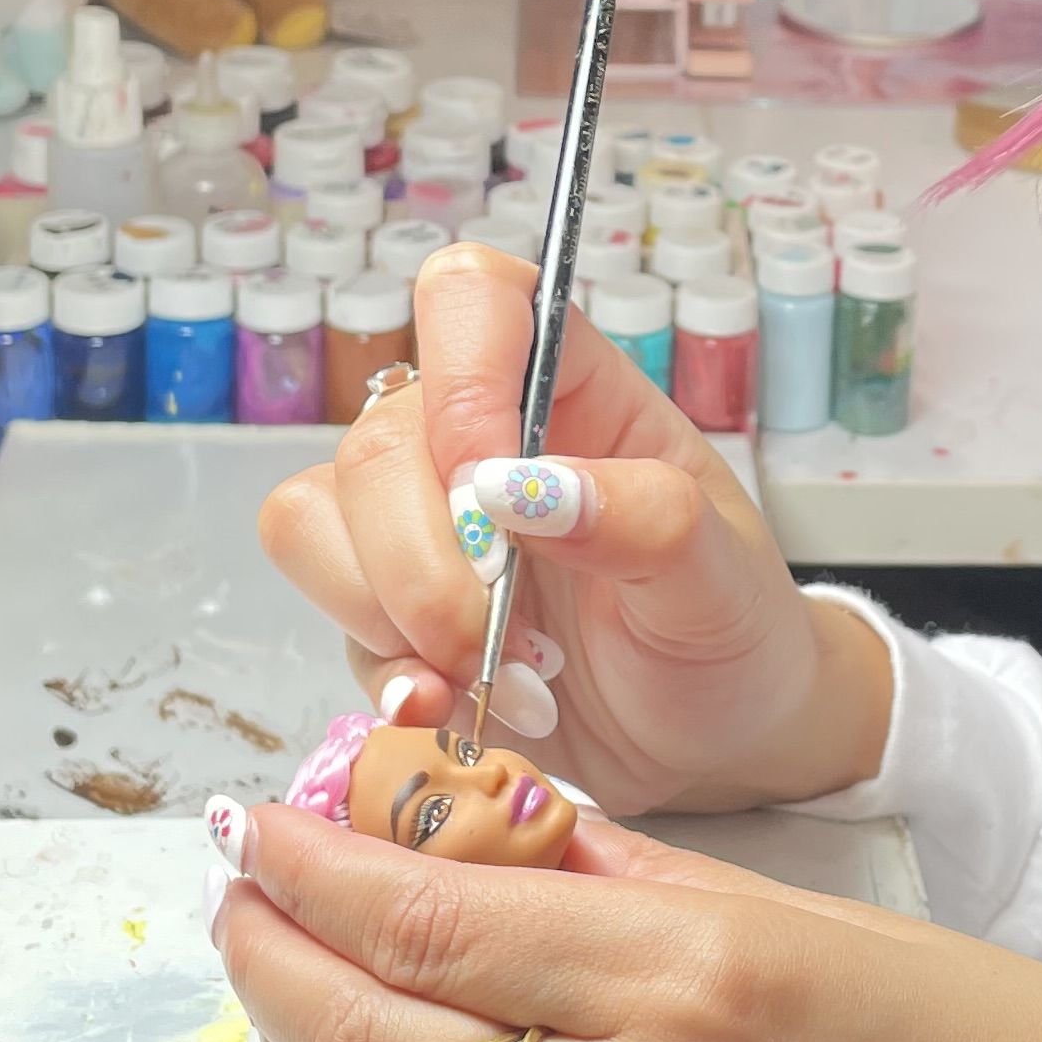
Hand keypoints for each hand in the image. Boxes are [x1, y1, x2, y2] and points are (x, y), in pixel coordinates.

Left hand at [211, 795, 1041, 1041]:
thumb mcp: (855, 931)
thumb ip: (664, 884)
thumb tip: (520, 825)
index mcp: (708, 976)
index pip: (437, 904)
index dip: (320, 856)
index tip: (267, 814)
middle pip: (378, 1020)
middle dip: (277, 943)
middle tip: (237, 881)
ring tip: (275, 974)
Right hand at [257, 245, 891, 814]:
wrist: (707, 744)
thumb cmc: (725, 631)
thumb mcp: (717, 577)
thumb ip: (640, 520)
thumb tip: (522, 488)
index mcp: (570, 388)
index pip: (471, 298)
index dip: (461, 381)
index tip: (495, 493)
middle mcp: (476, 438)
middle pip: (377, 443)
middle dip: (429, 565)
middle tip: (517, 647)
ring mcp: (420, 521)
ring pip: (316, 522)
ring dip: (397, 622)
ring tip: (500, 682)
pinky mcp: (386, 606)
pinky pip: (329, 615)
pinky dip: (388, 674)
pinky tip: (457, 710)